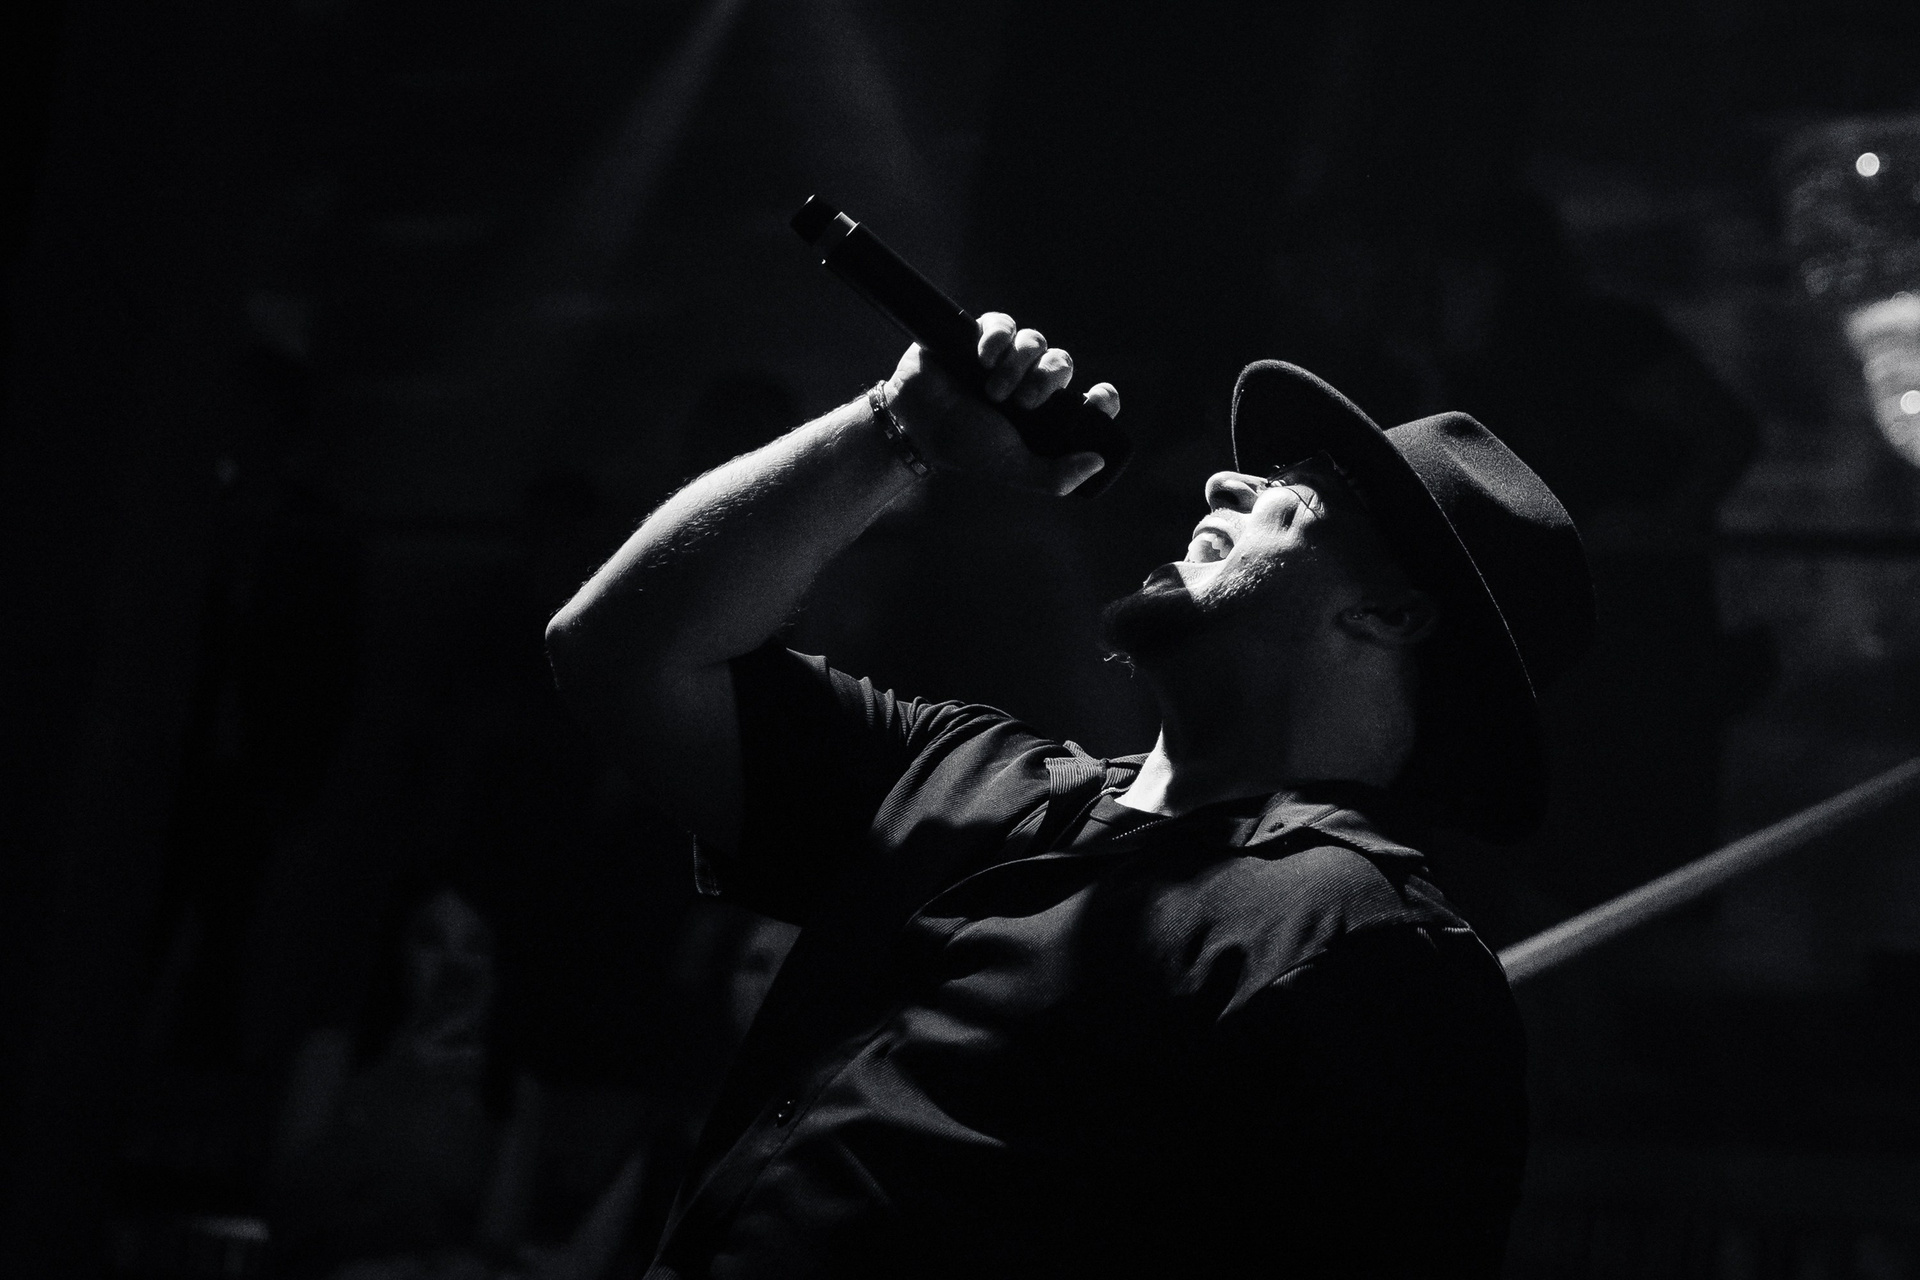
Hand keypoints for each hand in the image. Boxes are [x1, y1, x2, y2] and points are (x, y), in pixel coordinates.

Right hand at [881, 311, 1120, 495]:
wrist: (916, 425)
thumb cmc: (965, 448)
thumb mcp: (1013, 468)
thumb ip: (1055, 476)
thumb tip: (1098, 461)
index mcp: (1046, 414)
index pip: (1089, 399)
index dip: (1103, 398)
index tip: (1098, 400)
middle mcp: (1031, 382)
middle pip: (1062, 364)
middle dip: (1048, 380)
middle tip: (1025, 403)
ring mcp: (1006, 358)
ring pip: (1036, 342)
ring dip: (1019, 364)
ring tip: (993, 390)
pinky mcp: (980, 336)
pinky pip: (1004, 325)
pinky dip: (998, 339)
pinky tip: (982, 358)